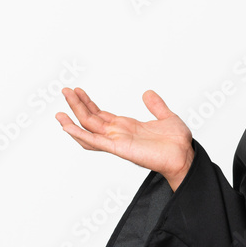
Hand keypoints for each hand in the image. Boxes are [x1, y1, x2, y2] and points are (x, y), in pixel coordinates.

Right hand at [56, 87, 194, 190]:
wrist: (186, 156)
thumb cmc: (178, 143)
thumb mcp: (166, 117)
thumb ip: (156, 106)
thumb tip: (147, 93)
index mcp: (127, 127)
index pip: (100, 114)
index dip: (88, 103)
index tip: (77, 90)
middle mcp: (119, 134)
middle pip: (90, 119)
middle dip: (76, 105)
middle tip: (65, 90)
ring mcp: (117, 142)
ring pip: (88, 130)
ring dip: (73, 120)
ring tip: (60, 110)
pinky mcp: (120, 149)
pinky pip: (96, 142)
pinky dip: (80, 135)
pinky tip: (67, 127)